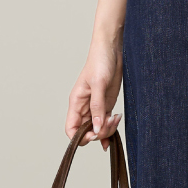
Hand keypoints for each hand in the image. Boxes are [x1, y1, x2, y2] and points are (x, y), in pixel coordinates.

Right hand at [66, 30, 123, 150]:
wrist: (112, 50)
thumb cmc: (100, 61)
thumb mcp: (99, 83)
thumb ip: (97, 106)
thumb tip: (96, 128)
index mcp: (76, 103)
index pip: (71, 129)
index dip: (80, 137)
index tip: (94, 133)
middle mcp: (84, 107)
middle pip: (86, 132)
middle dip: (99, 132)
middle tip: (110, 121)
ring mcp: (96, 107)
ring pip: (97, 128)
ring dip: (107, 129)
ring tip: (116, 118)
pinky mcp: (106, 104)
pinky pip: (105, 122)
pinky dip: (110, 128)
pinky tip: (116, 127)